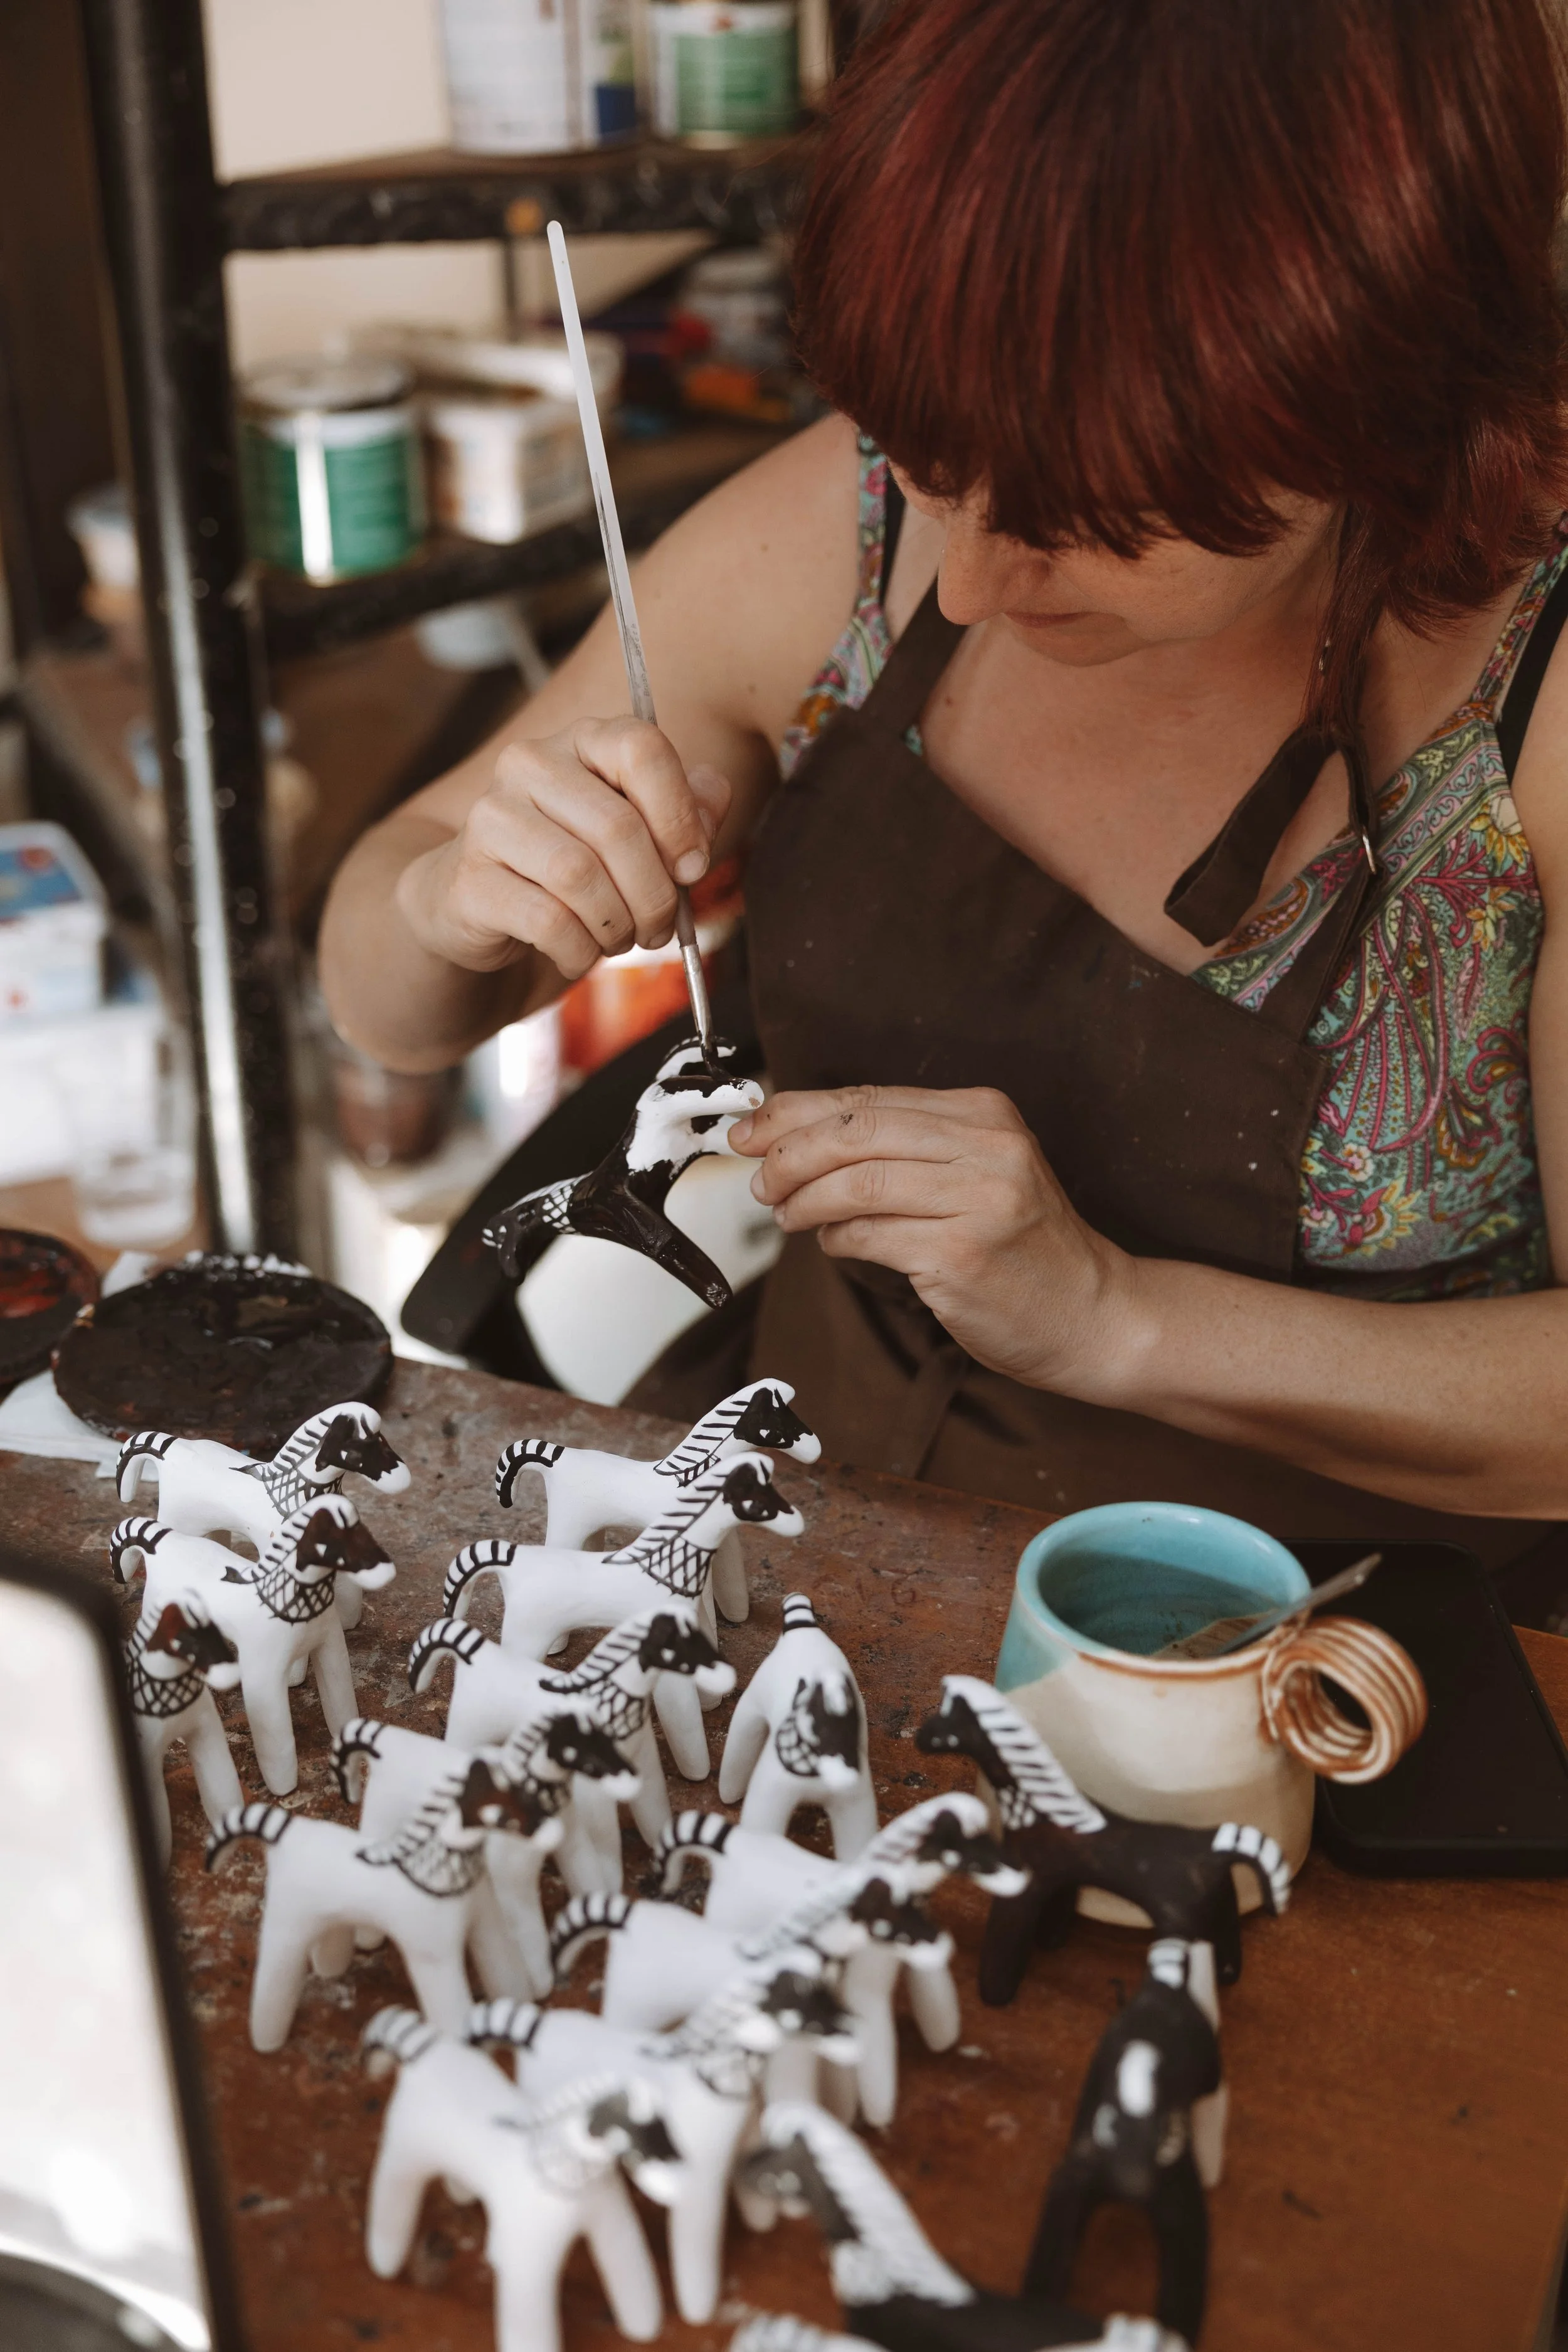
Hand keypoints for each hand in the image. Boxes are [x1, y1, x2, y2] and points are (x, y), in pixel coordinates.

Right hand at [396, 718, 730, 979]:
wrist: (479, 911)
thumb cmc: (575, 870)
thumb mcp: (641, 838)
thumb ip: (687, 812)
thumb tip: (714, 796)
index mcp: (581, 740)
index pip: (641, 748)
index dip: (679, 816)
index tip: (693, 869)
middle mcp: (528, 764)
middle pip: (617, 827)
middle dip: (656, 894)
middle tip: (661, 928)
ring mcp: (491, 818)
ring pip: (579, 875)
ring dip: (618, 925)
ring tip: (622, 940)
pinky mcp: (469, 878)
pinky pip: (547, 921)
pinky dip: (579, 951)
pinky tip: (579, 954)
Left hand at [729, 1084, 1138, 1390]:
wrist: (1090, 1312)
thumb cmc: (1023, 1247)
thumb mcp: (976, 1172)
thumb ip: (903, 1150)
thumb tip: (800, 1141)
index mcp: (984, 1113)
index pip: (868, 1098)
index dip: (797, 1111)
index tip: (753, 1129)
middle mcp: (985, 1146)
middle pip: (855, 1130)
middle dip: (789, 1152)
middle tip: (758, 1176)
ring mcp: (977, 1200)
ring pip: (854, 1181)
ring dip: (803, 1199)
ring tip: (785, 1213)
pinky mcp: (961, 1254)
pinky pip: (869, 1235)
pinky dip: (836, 1238)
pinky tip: (831, 1242)